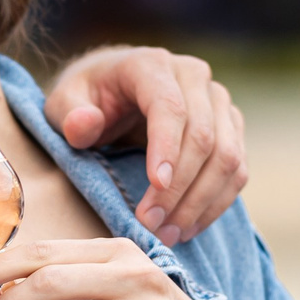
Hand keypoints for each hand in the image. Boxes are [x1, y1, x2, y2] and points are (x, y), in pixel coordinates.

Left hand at [44, 46, 247, 246]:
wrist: (115, 90)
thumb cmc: (87, 99)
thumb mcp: (62, 103)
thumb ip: (68, 114)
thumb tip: (85, 124)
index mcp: (151, 65)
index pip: (170, 107)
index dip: (167, 149)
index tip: (155, 187)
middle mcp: (193, 76)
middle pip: (204, 136)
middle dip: (180, 188)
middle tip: (151, 225)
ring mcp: (217, 101)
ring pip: (227, 156)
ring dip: (201, 202)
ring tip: (168, 234)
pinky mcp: (230, 126)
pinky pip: (237, 169)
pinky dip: (216, 203)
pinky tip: (187, 227)